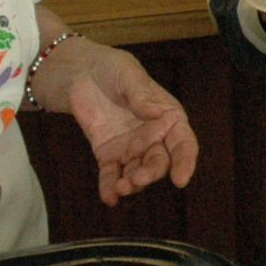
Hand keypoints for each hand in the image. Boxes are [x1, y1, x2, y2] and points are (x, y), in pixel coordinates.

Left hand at [57, 40, 200, 204]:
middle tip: (137, 178)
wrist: (80, 72)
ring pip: (137, 172)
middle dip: (151, 174)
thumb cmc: (112, 68)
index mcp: (168, 117)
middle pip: (160, 162)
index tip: (180, 179)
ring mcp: (131, 147)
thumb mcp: (129, 75)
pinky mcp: (108, 153)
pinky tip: (109, 197)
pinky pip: (111, 174)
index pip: (183, 143)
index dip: (185, 162)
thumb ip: (142, 96)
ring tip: (121, 188)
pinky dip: (110, 187)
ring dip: (132, 183)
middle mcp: (153, 136)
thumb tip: (157, 114)